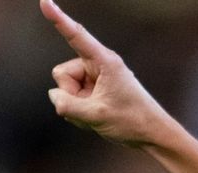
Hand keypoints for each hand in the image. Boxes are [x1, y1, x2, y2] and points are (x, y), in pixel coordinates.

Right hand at [40, 0, 172, 146]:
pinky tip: (97, 117)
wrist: (152, 134)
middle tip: (93, 108)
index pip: (76, 36)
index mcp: (105, 62)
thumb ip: (67, 105)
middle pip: (62, 74)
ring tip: (98, 114)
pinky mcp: (96, 90)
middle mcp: (99, 66)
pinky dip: (80, 110)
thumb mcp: (96, 115)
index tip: (45, 2)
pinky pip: (74, 98)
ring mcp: (96, 79)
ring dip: (76, 105)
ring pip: (66, 88)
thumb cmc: (132, 121)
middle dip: (70, 94)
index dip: (59, 19)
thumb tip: (55, 97)